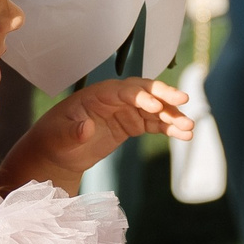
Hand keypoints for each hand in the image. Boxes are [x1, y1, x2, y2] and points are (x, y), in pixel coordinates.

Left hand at [0, 76, 192, 194]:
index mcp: (96, 95)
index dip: (140, 96)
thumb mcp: (58, 138)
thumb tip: (86, 127)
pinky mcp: (131, 124)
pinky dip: (170, 128)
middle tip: (183, 101)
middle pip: (144, 91)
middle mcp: (115, 98)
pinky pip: (155, 124)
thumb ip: (72, 132)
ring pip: (154, 108)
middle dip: (164, 96)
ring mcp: (125, 111)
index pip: (123, 91)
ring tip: (190, 127)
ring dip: (172, 116)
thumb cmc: (53, 140)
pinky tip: (185, 135)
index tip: (155, 106)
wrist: (58, 152)